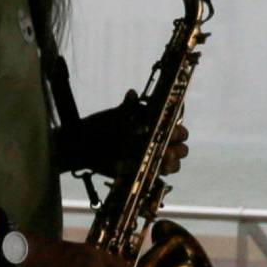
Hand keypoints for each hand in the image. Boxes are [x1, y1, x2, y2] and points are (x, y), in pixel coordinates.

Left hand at [61, 94, 187, 178]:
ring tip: (166, 157)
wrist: (85, 144)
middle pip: (181, 145)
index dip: (177, 130)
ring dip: (174, 160)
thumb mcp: (115, 116)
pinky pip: (163, 172)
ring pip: (175, 161)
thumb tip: (132, 94)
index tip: (172, 131)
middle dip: (178, 146)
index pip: (177, 127)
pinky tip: (160, 168)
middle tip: (170, 147)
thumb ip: (127, 107)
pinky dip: (165, 170)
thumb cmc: (102, 126)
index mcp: (154, 123)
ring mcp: (153, 156)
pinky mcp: (146, 170)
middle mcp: (157, 139)